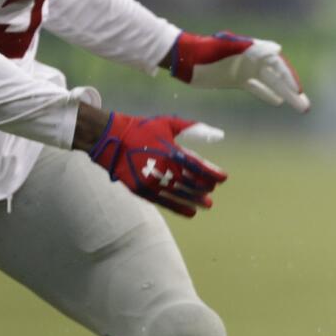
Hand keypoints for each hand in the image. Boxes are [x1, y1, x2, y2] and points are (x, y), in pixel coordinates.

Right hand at [89, 112, 227, 216]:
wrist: (112, 139)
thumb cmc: (144, 129)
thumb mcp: (170, 124)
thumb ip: (194, 128)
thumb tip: (218, 134)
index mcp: (172, 152)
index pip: (199, 167)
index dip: (213, 174)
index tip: (223, 178)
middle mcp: (164, 168)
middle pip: (192, 183)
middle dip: (205, 188)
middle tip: (211, 190)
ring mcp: (152, 181)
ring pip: (180, 194)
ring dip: (196, 200)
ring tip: (207, 204)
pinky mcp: (142, 190)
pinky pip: (165, 202)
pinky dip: (179, 208)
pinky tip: (190, 212)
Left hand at [169, 31, 309, 112]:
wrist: (183, 58)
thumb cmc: (203, 51)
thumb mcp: (225, 48)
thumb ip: (250, 48)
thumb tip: (278, 48)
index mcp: (253, 50)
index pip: (278, 63)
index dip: (290, 76)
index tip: (298, 91)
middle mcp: (252, 60)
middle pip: (278, 76)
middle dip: (292, 90)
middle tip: (306, 107)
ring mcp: (245, 69)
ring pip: (270, 83)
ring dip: (285, 94)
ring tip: (300, 107)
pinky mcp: (236, 79)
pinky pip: (256, 87)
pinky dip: (267, 94)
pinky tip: (278, 102)